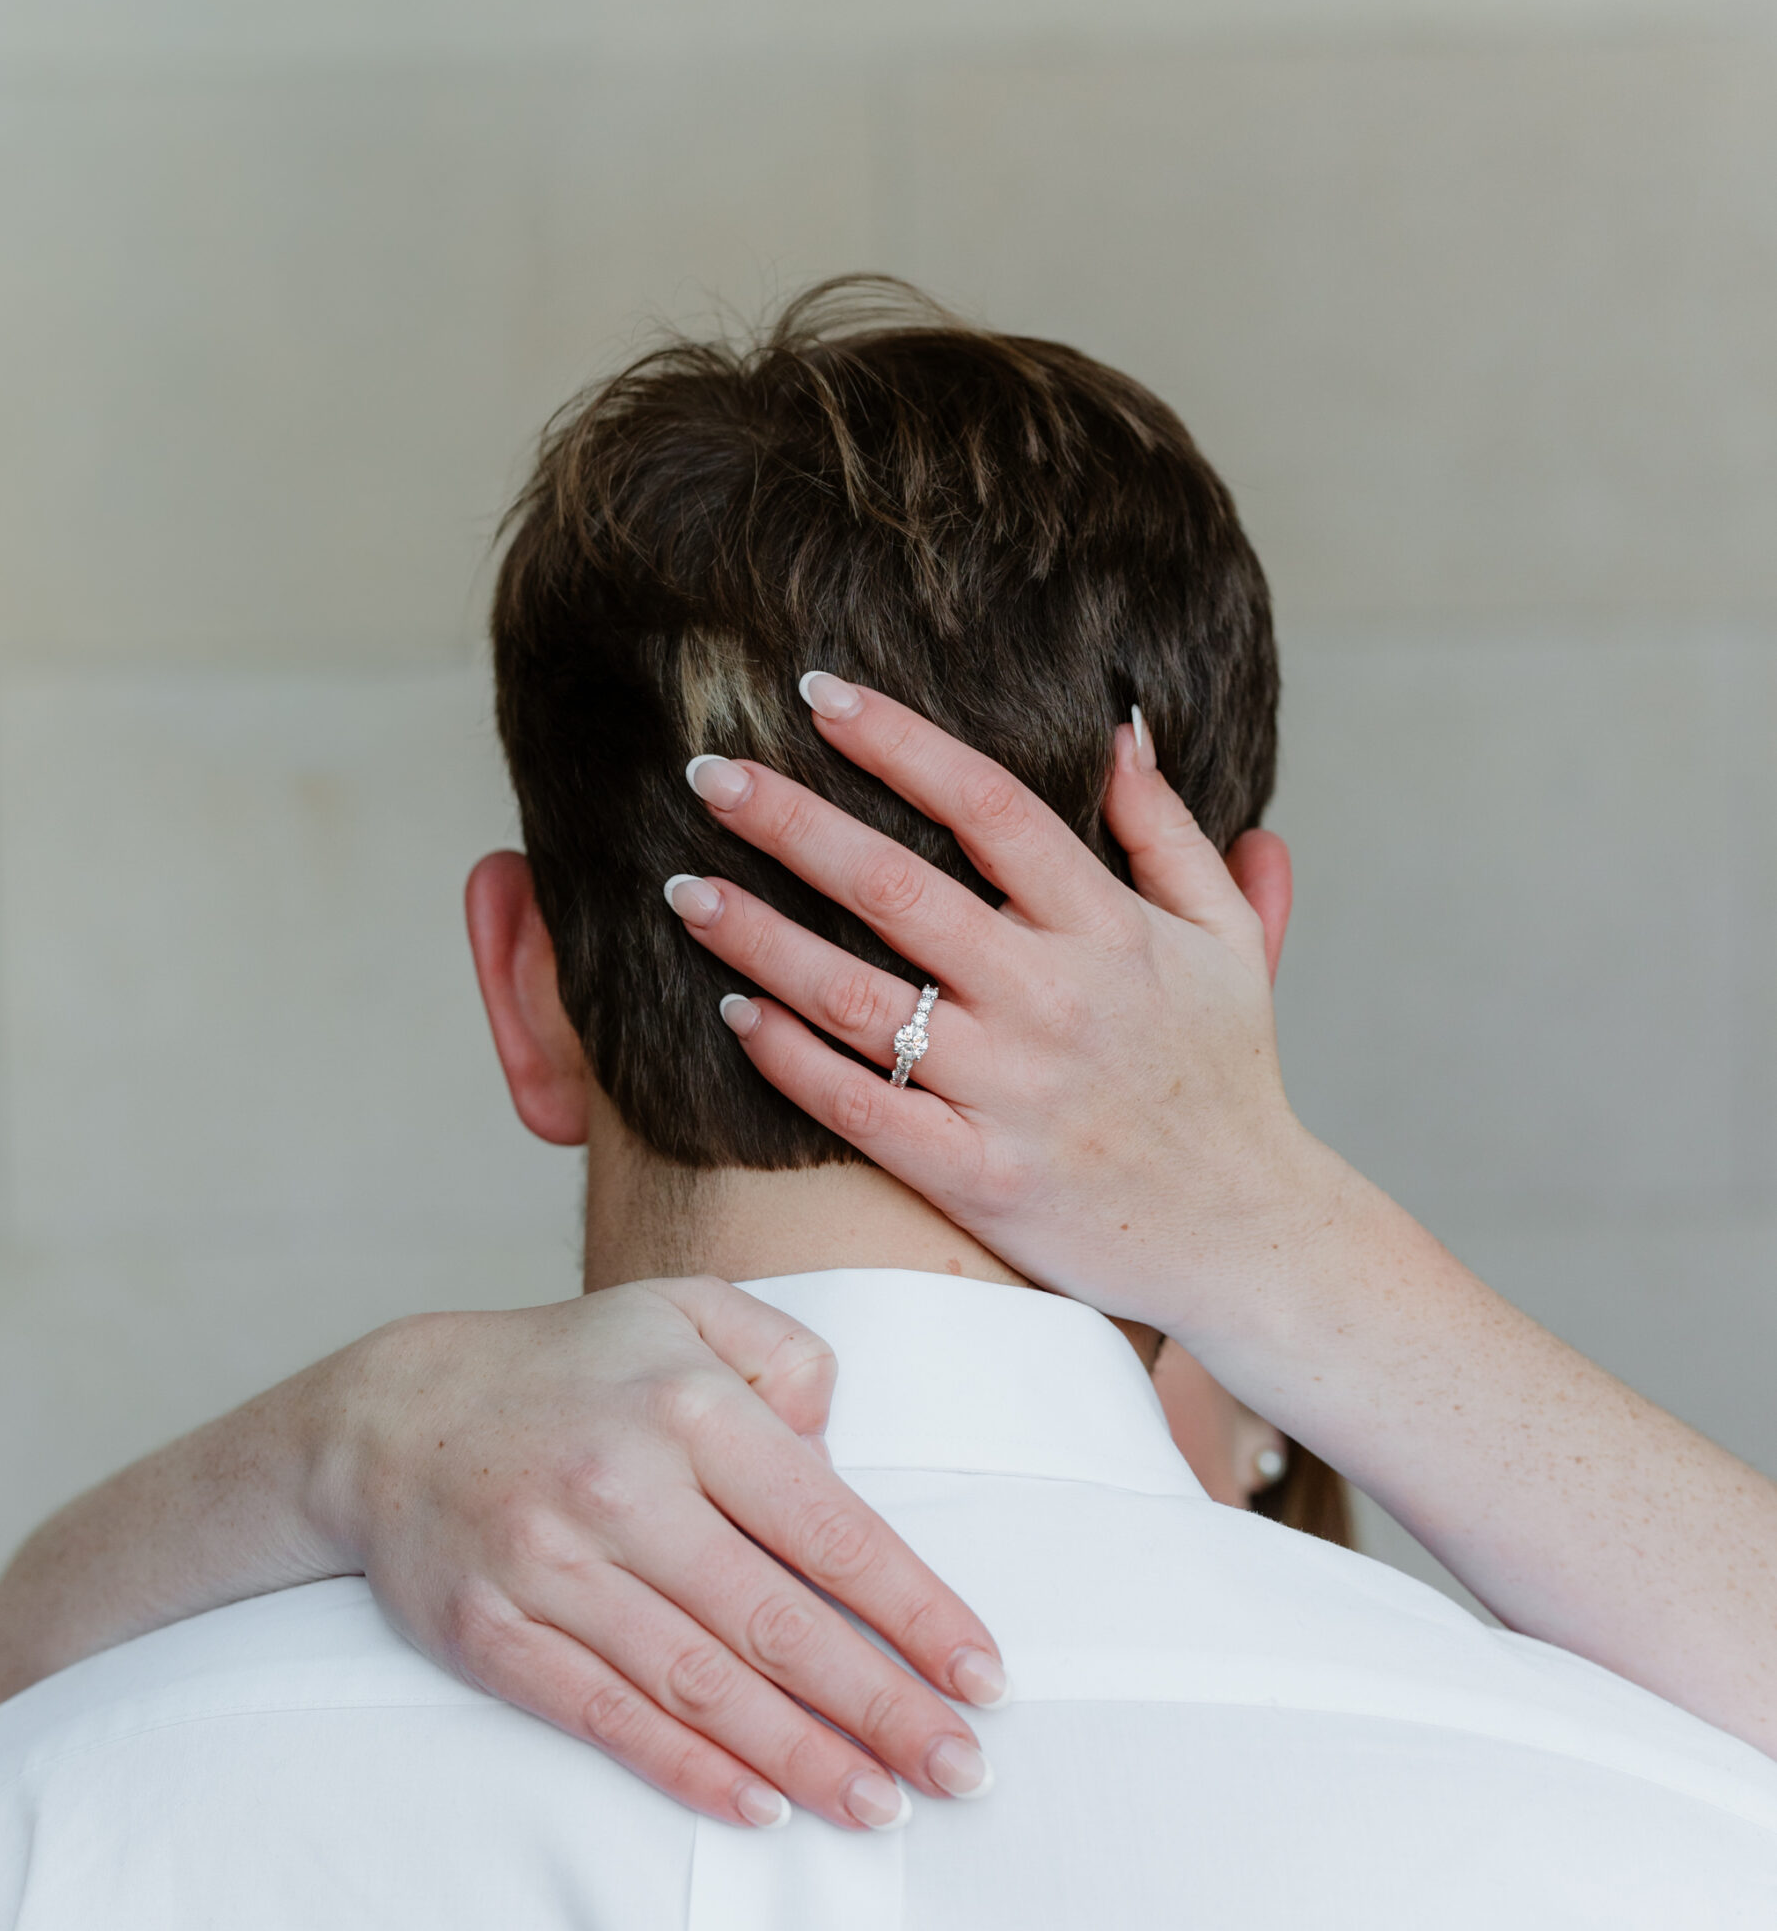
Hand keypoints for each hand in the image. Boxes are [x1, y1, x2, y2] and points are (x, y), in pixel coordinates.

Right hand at [318, 1279, 1005, 1830]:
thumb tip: (839, 1450)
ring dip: (805, 1758)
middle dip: (885, 1709)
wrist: (389, 1415)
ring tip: (884, 1807)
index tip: (986, 1678)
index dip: (917, 1613)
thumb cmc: (574, 1369)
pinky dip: (690, 1772)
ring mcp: (549, 1567)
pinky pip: (608, 1719)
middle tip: (963, 1773)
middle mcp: (622, 1487)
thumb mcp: (686, 1307)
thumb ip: (786, 1356)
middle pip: (779, 1624)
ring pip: (702, 1686)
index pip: (831, 1529)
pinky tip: (764, 1807)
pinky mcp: (491, 1634)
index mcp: (689, 1405)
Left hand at [670, 677, 1338, 1345]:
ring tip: (685, 891)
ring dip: (759, 937)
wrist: (1245, 1235)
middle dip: (789, 822)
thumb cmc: (1226, 1076)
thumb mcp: (1226, 939)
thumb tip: (1121, 728)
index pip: (989, 806)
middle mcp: (1053, 1000)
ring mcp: (1009, 1093)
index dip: (897, 742)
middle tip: (706, 775)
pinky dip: (789, 1059)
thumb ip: (1168, 832)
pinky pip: (859, 1108)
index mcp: (1109, 929)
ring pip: (855, 998)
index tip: (818, 694)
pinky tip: (732, 1013)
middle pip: (896, 888)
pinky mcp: (976, 1176)